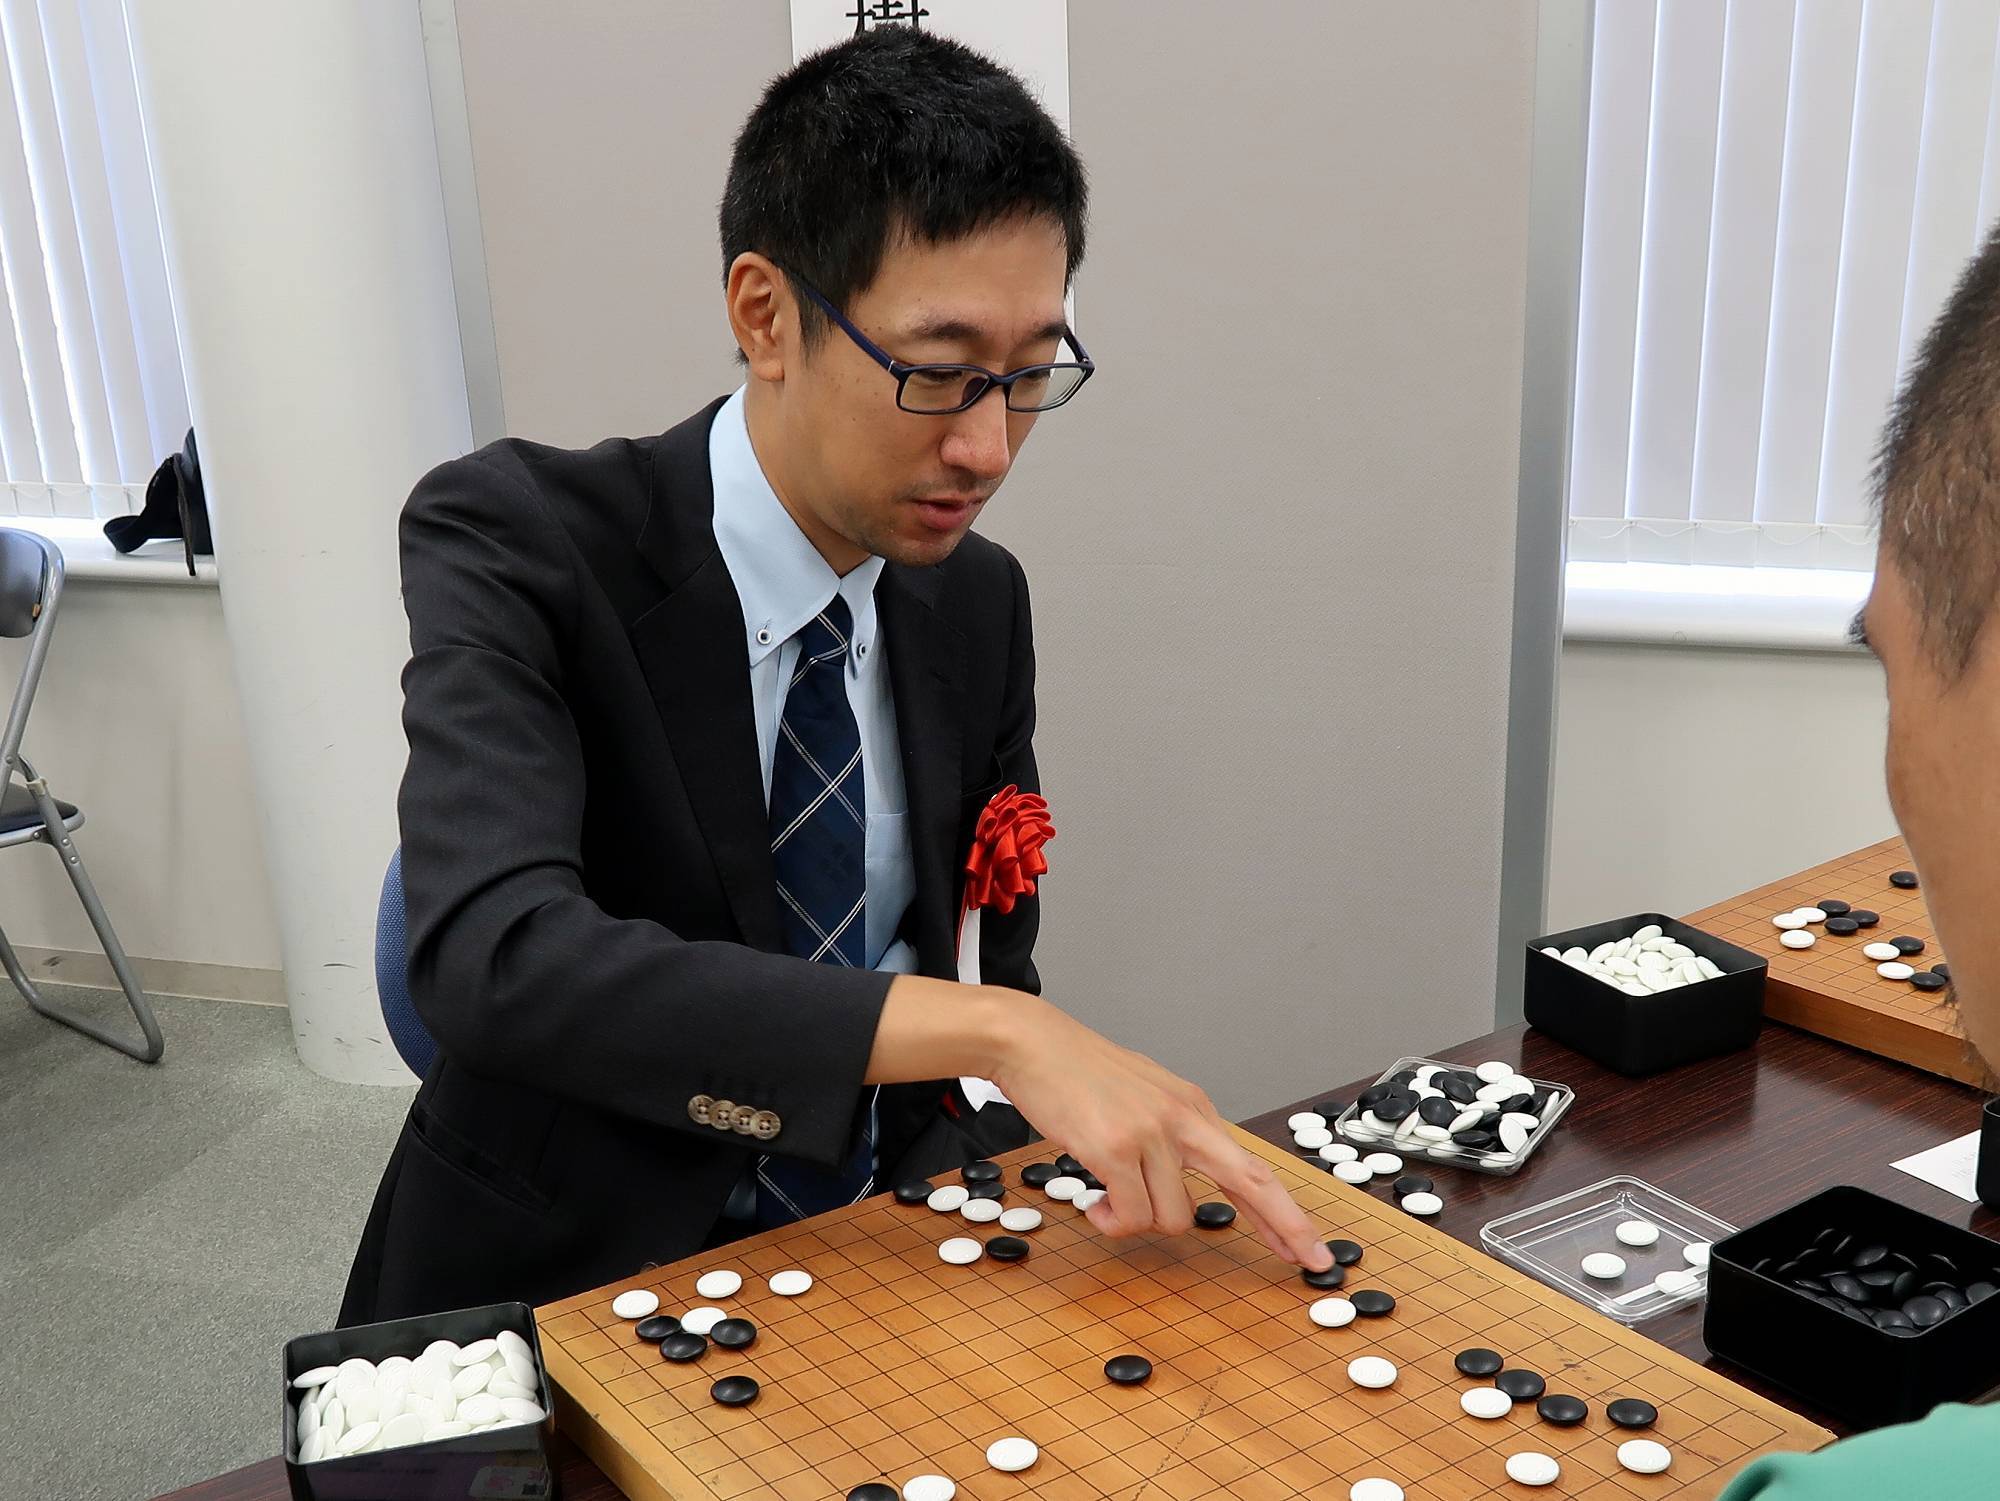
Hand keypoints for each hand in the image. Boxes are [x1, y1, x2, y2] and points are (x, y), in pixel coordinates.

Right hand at [989, 996, 1332, 1270]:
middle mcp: (1182, 1119)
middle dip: (1286, 1227)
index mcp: (1193, 1108)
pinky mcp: (1115, 1148)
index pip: (1252, 1168)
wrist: (1032, 1044)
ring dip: (1138, 1224)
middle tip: (1308, 1260)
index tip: (1310, 1244)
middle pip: (1253, 1183)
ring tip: (1108, 1202)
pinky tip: (1095, 1205)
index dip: (1285, 1211)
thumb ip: (1171, 1132)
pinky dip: (1111, 1222)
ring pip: (1173, 1219)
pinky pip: (1130, 1217)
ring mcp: (1151, 1134)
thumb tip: (1181, 1180)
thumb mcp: (1144, 1095)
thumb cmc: (1078, 1072)